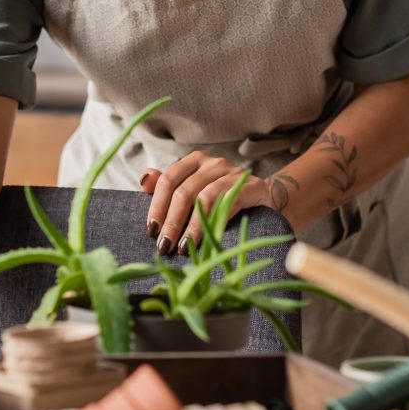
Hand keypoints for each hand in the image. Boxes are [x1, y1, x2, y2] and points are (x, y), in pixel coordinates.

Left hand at [139, 153, 271, 255]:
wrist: (264, 198)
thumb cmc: (223, 197)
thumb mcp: (194, 190)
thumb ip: (169, 185)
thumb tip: (144, 179)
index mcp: (195, 161)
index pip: (168, 179)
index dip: (157, 205)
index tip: (151, 229)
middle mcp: (213, 163)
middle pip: (184, 191)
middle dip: (171, 221)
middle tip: (163, 245)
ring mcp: (233, 173)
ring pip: (204, 198)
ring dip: (190, 227)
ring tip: (182, 248)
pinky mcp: (251, 187)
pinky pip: (227, 204)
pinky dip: (212, 223)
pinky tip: (205, 240)